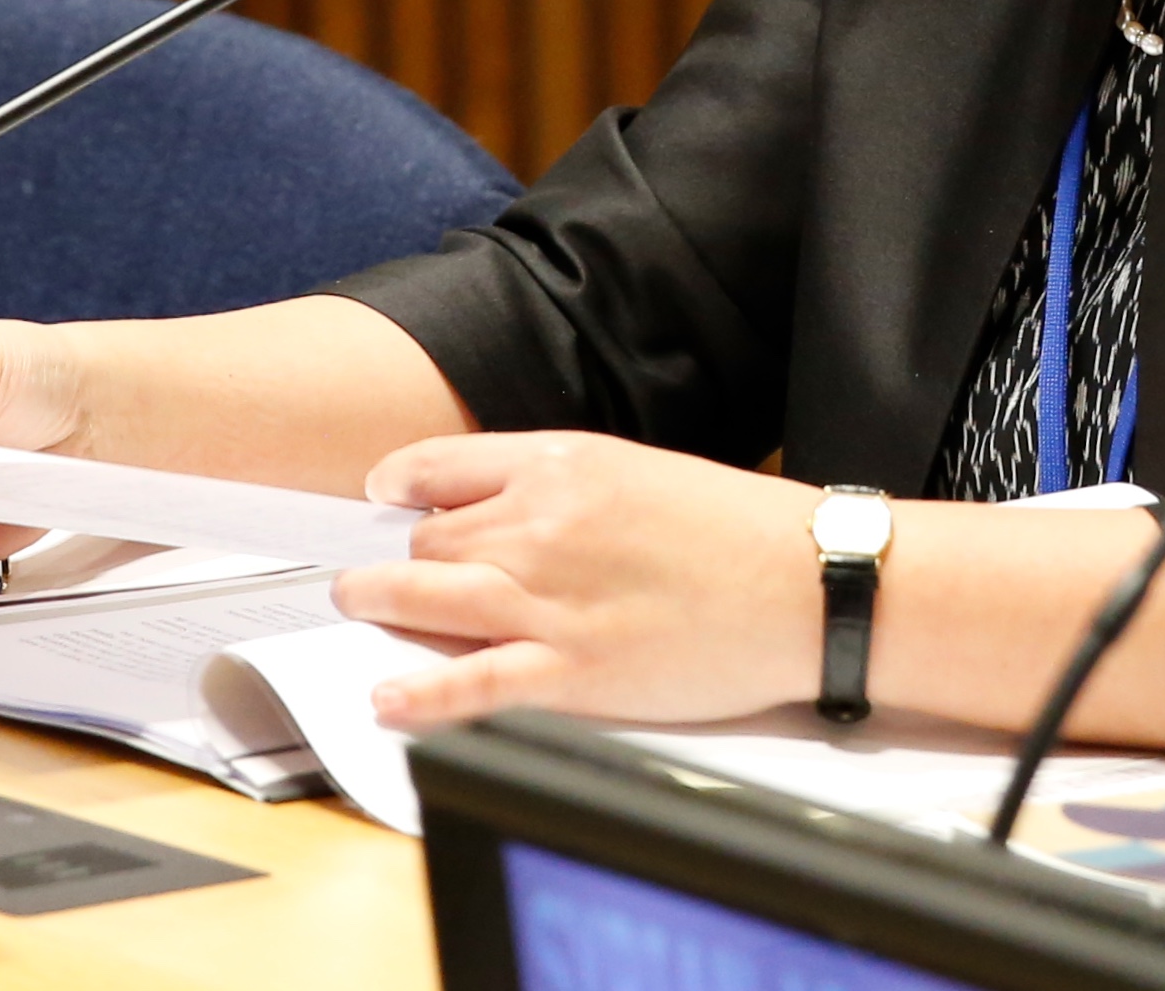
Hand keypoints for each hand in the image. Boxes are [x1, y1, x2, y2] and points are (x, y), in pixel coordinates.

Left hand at [331, 432, 823, 730]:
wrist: (806, 581)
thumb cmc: (737, 528)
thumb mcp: (639, 472)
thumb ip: (562, 485)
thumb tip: (494, 506)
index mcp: (562, 465)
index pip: (440, 468)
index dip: (400, 486)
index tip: (384, 498)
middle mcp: (541, 526)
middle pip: (427, 540)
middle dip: (399, 555)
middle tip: (381, 571)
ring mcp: (550, 602)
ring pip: (424, 598)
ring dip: (378, 602)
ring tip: (358, 605)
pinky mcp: (571, 672)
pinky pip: (469, 685)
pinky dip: (418, 695)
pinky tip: (388, 698)